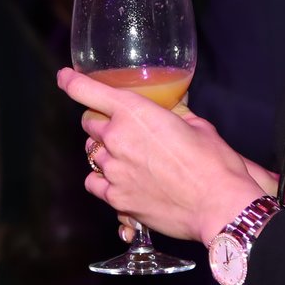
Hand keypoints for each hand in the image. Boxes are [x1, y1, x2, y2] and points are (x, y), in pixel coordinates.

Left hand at [57, 68, 263, 247]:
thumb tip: (170, 109)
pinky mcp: (115, 197)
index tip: (64, 78)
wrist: (219, 206)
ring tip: (129, 160)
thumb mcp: (197, 126)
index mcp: (135, 112)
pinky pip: (94, 183)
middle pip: (90, 124)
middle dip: (101, 124)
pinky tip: (119, 182)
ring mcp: (113, 169)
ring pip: (92, 154)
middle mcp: (116, 138)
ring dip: (106, 153)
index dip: (72, 82)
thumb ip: (174, 114)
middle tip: (121, 130)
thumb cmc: (214, 164)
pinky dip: (103, 181)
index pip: (87, 90)